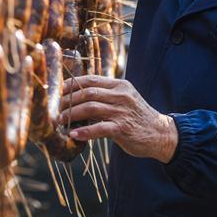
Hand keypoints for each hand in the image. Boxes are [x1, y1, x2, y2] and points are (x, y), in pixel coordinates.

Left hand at [59, 75, 177, 162]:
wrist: (161, 133)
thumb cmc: (137, 117)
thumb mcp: (124, 99)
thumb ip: (106, 95)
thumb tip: (78, 97)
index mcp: (120, 85)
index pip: (91, 80)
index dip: (72, 84)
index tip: (58, 91)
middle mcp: (121, 95)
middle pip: (88, 93)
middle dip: (68, 100)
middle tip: (55, 109)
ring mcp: (122, 111)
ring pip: (91, 108)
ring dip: (72, 115)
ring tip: (60, 121)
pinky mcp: (123, 128)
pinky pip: (100, 128)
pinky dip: (84, 132)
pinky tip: (73, 135)